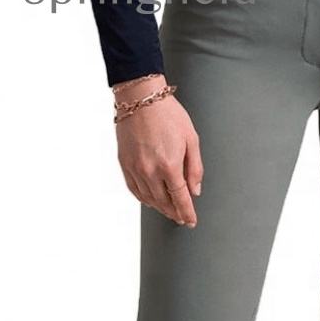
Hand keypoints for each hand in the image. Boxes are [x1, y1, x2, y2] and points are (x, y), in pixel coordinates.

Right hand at [114, 75, 202, 227]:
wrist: (140, 98)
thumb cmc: (168, 114)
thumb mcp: (191, 139)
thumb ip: (195, 168)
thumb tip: (195, 190)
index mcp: (169, 165)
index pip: (180, 199)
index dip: (187, 213)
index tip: (190, 221)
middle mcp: (150, 171)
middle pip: (164, 203)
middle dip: (174, 213)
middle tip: (182, 218)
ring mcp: (135, 169)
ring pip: (148, 199)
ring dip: (160, 208)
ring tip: (169, 211)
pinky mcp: (124, 164)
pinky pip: (134, 190)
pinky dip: (144, 199)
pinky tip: (151, 200)